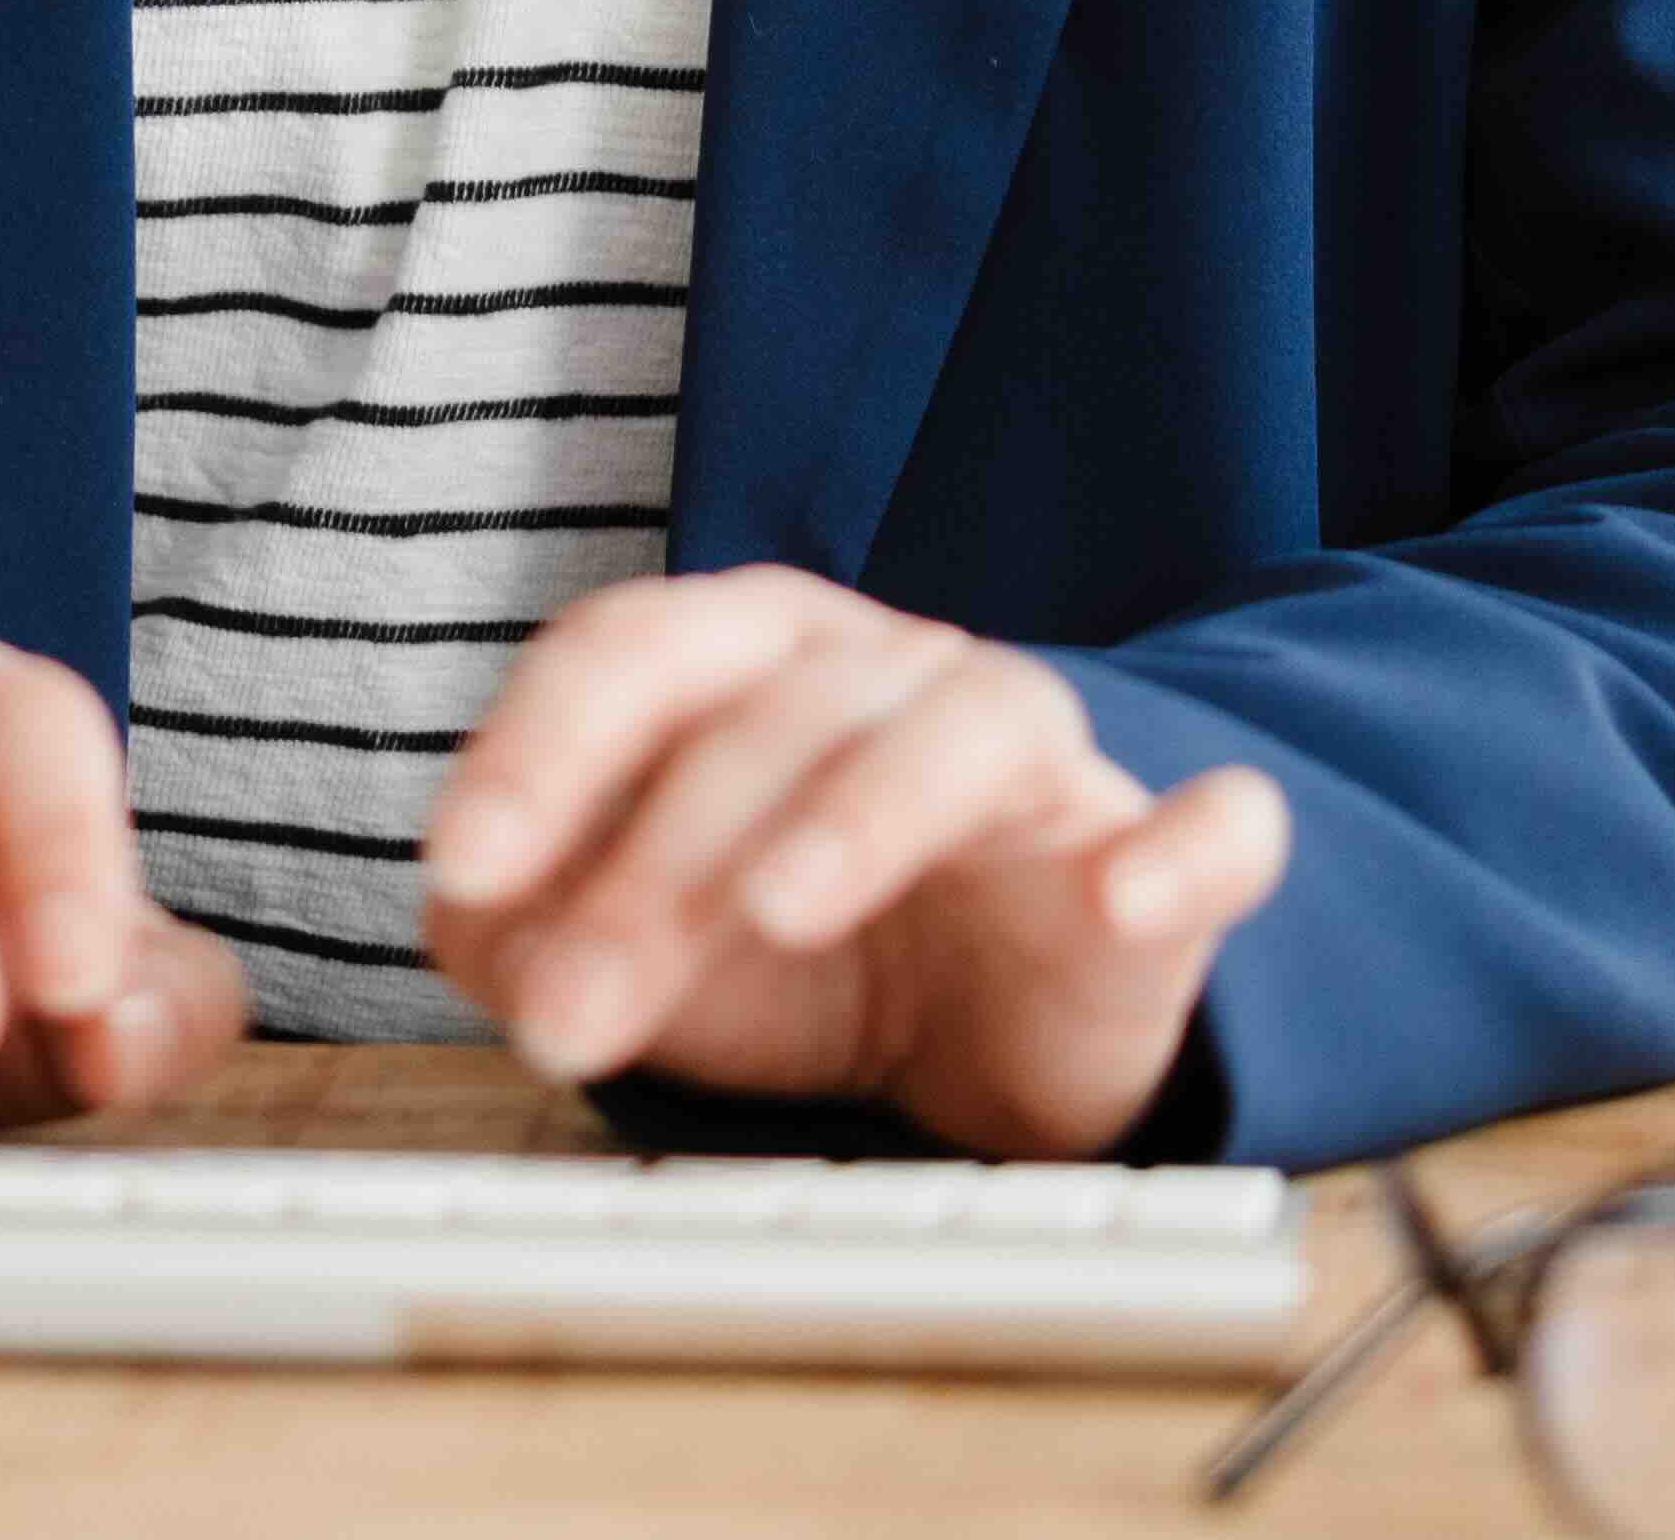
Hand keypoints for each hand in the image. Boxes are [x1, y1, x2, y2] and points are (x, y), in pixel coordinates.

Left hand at [414, 569, 1288, 1156]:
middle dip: (655, 866)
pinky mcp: (1161, 862)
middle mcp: (894, 676)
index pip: (633, 650)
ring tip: (782, 910)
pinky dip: (1186, 849)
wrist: (1015, 1026)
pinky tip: (1127, 898)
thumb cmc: (815, 957)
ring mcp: (1041, 763)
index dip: (539, 752)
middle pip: (770, 719)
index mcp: (755, 663)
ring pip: (967, 728)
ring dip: (866, 809)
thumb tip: (469, 928)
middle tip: (572, 1010)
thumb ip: (537, 925)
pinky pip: (1212, 827)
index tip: (462, 870)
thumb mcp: (651, 951)